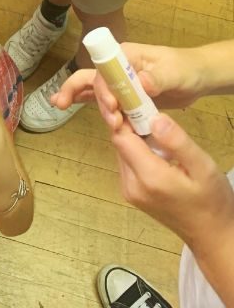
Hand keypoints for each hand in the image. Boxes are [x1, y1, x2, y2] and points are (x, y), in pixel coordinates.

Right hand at [52, 43, 206, 116]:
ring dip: (81, 100)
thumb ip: (158, 78)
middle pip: (91, 77)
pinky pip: (101, 98)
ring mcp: (119, 82)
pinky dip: (84, 101)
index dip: (102, 88)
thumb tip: (140, 82)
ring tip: (69, 111)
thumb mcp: (174, 73)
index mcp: (126, 56)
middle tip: (85, 113)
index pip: (105, 71)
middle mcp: (118, 67)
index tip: (112, 106)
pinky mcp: (124, 95)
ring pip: (92, 89)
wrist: (196, 77)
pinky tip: (68, 106)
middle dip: (79, 92)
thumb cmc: (185, 69)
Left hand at [111, 114, 233, 250]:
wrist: (212, 235)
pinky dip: (137, 148)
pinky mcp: (133, 193)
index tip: (133, 95)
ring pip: (123, 150)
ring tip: (153, 122)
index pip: (121, 136)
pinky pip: (128, 161)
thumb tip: (154, 117)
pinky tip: (156, 144)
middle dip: (129, 121)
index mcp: (148, 177)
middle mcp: (132, 185)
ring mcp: (130, 191)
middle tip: (146, 104)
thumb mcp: (202, 167)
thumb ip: (177, 142)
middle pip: (120, 141)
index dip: (123, 113)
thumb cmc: (212, 200)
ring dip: (134, 134)